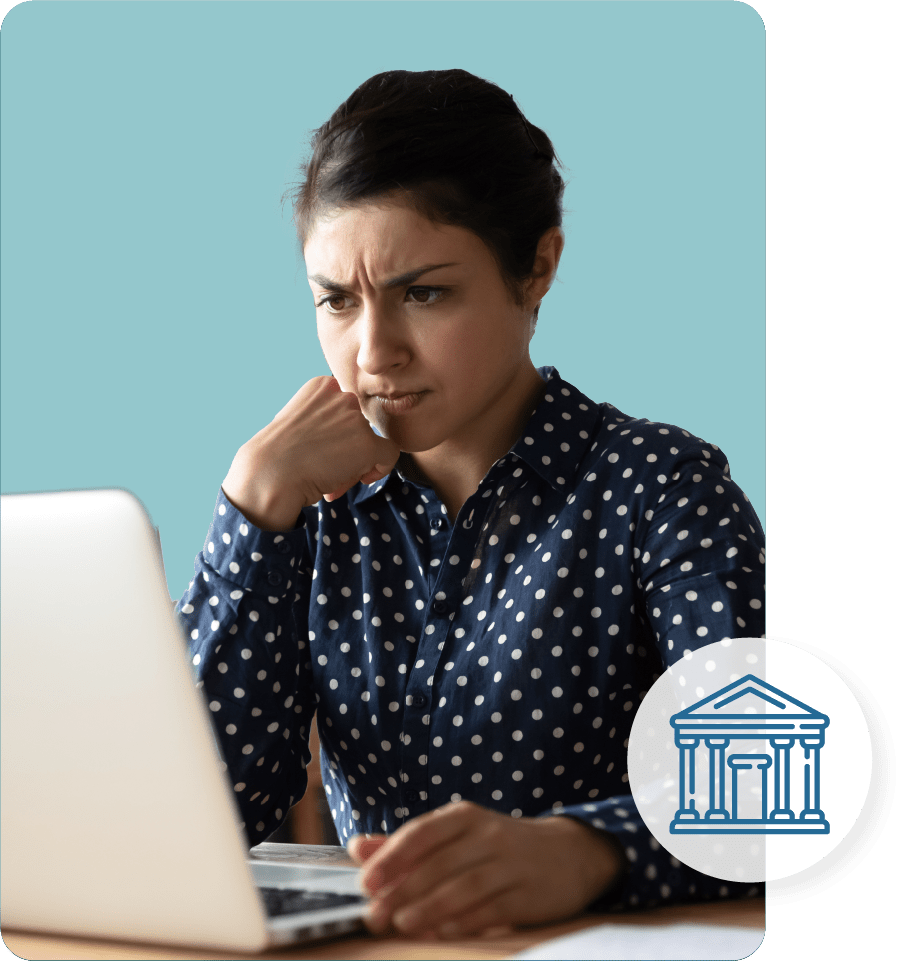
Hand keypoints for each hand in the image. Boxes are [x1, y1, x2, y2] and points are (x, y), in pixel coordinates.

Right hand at [222, 376, 399, 529]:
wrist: (270, 474)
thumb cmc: (278, 456)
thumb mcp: (298, 422)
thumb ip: (325, 420)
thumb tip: (348, 437)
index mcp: (322, 385)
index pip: (346, 409)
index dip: (337, 433)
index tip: (319, 448)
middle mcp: (341, 395)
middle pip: (359, 426)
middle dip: (346, 449)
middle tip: (324, 468)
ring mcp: (355, 418)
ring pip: (370, 443)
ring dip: (354, 463)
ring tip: (330, 477)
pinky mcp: (367, 443)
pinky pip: (390, 454)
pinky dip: (381, 468)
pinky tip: (362, 478)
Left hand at [347, 801, 624, 938]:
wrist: (568, 854)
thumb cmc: (497, 846)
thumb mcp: (456, 835)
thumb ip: (407, 844)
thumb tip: (358, 848)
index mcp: (464, 817)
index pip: (422, 832)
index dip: (392, 856)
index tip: (365, 881)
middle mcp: (487, 834)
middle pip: (439, 863)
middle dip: (403, 890)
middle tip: (375, 914)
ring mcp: (511, 864)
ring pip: (465, 886)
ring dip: (431, 906)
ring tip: (403, 923)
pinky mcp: (529, 893)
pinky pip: (493, 908)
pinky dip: (466, 921)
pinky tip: (443, 932)